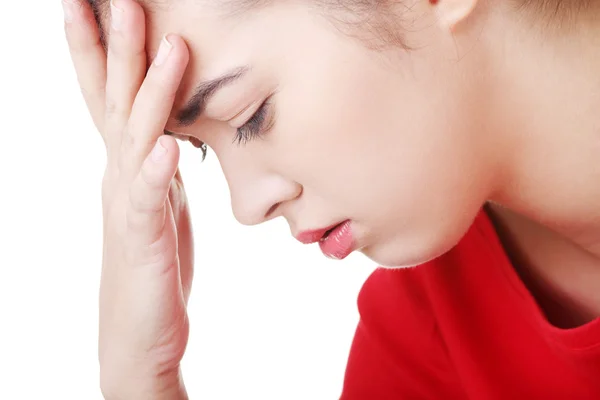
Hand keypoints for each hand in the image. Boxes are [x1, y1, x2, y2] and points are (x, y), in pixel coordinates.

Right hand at [63, 0, 193, 397]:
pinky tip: (168, 148)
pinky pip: (149, 200)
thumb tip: (167, 133)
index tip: (95, 3)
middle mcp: (120, 176)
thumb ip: (154, 164)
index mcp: (125, 164)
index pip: (108, 97)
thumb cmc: (151, 262)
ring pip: (138, 138)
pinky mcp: (144, 240)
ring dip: (152, 93)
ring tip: (170, 47)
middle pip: (117, 102)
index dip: (99, 50)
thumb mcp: (155, 200)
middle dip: (118, 48)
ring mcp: (129, 206)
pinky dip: (156, 172)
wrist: (138, 331)